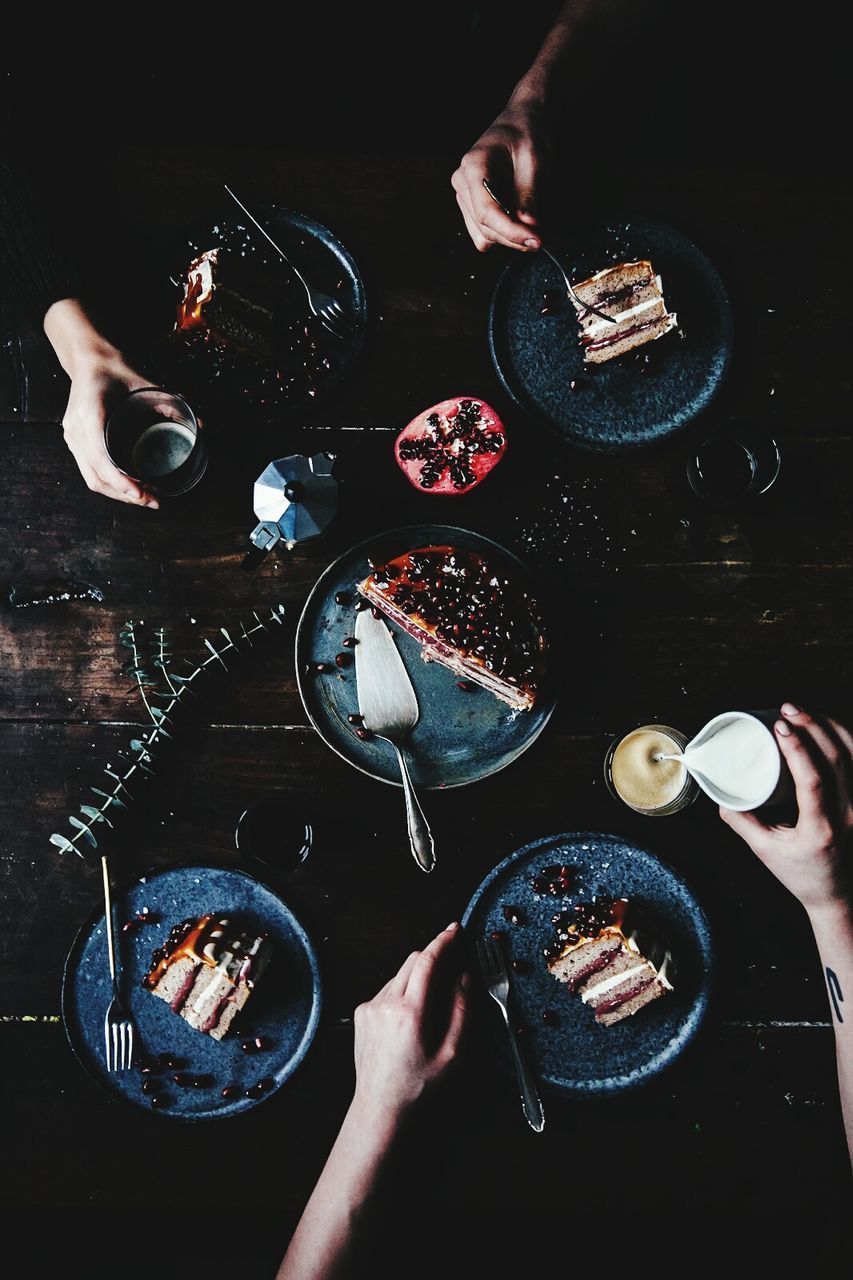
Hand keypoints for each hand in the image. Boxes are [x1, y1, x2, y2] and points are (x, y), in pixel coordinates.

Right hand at [61, 350, 157, 507]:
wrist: (88, 357)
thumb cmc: (113, 366)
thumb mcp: (142, 379)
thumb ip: (171, 401)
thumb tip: (202, 423)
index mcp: (89, 414)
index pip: (101, 458)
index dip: (121, 481)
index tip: (142, 494)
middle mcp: (76, 430)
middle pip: (97, 476)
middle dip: (126, 495)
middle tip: (155, 501)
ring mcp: (73, 437)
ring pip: (92, 479)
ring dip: (118, 495)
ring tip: (147, 499)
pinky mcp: (76, 441)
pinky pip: (90, 471)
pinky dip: (111, 485)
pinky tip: (132, 489)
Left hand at [352, 923, 469, 1121]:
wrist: (381, 1103)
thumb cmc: (420, 1082)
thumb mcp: (453, 1052)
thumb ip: (462, 1009)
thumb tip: (465, 975)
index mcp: (411, 1012)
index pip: (427, 962)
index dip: (443, 941)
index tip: (455, 929)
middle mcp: (386, 1003)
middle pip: (413, 960)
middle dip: (433, 956)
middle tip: (452, 964)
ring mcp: (370, 1006)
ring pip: (400, 974)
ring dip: (418, 977)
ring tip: (429, 1006)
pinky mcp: (361, 1011)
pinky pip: (387, 989)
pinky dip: (403, 992)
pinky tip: (409, 1019)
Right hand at [451, 98, 546, 252]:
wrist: (523, 121)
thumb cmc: (528, 132)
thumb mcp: (535, 160)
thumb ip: (529, 195)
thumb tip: (529, 227)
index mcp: (474, 167)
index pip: (487, 213)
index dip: (512, 232)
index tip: (537, 241)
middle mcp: (463, 183)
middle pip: (486, 228)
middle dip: (516, 238)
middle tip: (545, 238)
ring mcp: (465, 195)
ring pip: (485, 235)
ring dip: (511, 239)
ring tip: (536, 230)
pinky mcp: (473, 205)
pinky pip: (484, 233)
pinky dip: (504, 234)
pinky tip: (522, 224)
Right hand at [720, 703, 852, 915]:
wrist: (838, 895)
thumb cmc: (801, 875)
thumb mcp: (764, 851)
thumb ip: (740, 821)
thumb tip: (718, 792)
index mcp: (820, 829)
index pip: (813, 780)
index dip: (797, 748)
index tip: (779, 726)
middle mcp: (848, 815)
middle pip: (837, 758)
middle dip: (812, 725)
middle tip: (788, 708)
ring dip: (830, 727)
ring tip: (806, 711)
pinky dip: (846, 739)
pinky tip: (829, 725)